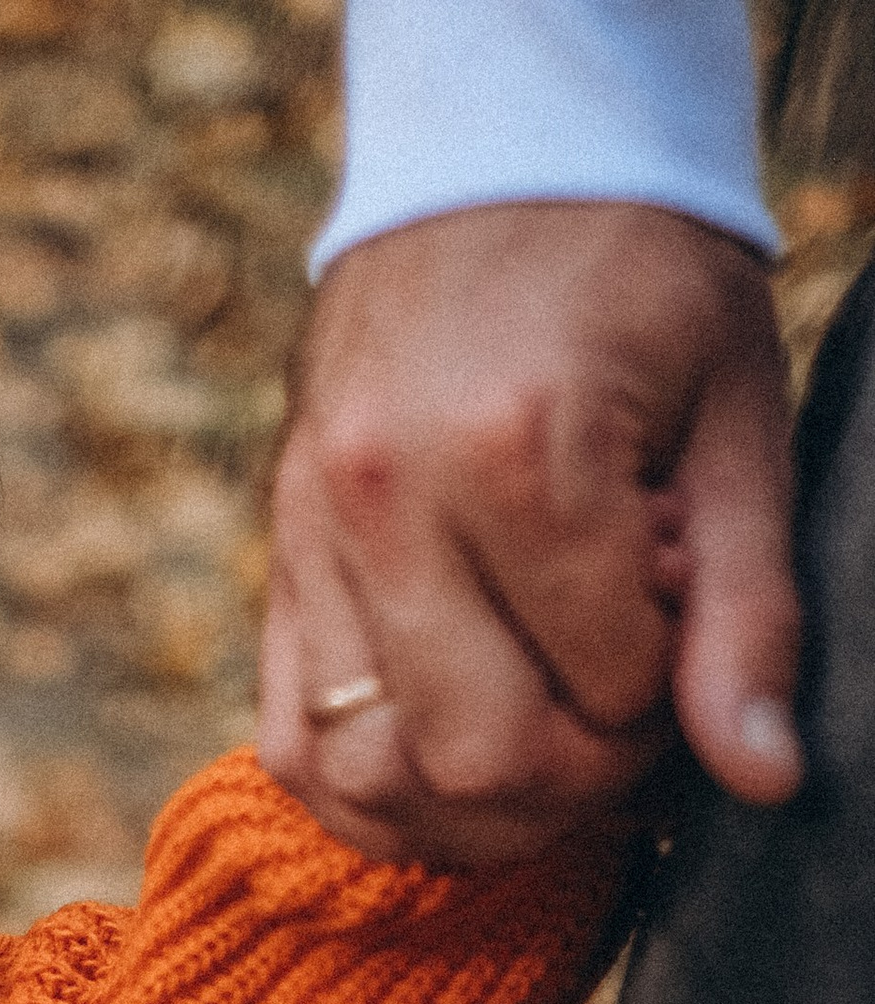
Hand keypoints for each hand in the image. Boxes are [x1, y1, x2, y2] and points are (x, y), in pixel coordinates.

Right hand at [263, 203, 801, 868]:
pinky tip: (443, 753)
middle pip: (479, 762)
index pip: (604, 692)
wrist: (494, 164)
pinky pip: (292, 751)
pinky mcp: (277, 565)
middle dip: (575, 774)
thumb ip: (746, 607)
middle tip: (619, 703)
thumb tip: (758, 776)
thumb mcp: (733, 420)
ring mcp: (312, 539)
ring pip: (372, 783)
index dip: (665, 696)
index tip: (677, 622)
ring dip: (472, 806)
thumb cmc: (637, 281)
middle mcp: (391, 504)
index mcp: (518, 452)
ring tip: (538, 737)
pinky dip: (373, 789)